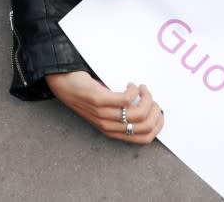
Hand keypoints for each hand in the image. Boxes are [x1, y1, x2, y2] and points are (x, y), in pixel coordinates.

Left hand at [45, 71, 163, 144]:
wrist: (65, 86)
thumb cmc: (88, 97)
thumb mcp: (106, 111)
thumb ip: (123, 114)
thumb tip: (148, 107)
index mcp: (113, 131)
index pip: (144, 139)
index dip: (158, 125)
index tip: (158, 110)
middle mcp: (109, 126)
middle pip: (145, 126)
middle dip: (155, 111)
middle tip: (150, 98)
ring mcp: (104, 114)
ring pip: (138, 113)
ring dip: (147, 98)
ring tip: (142, 89)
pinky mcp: (99, 100)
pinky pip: (126, 99)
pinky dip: (134, 90)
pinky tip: (130, 85)